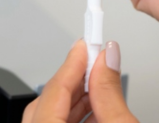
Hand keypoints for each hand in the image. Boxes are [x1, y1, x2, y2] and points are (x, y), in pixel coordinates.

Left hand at [22, 40, 136, 122]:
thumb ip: (110, 94)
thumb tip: (107, 59)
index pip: (54, 91)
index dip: (73, 63)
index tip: (86, 43)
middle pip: (49, 102)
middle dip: (76, 80)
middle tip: (96, 60)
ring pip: (51, 115)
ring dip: (78, 99)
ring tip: (101, 84)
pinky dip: (76, 116)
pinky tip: (96, 108)